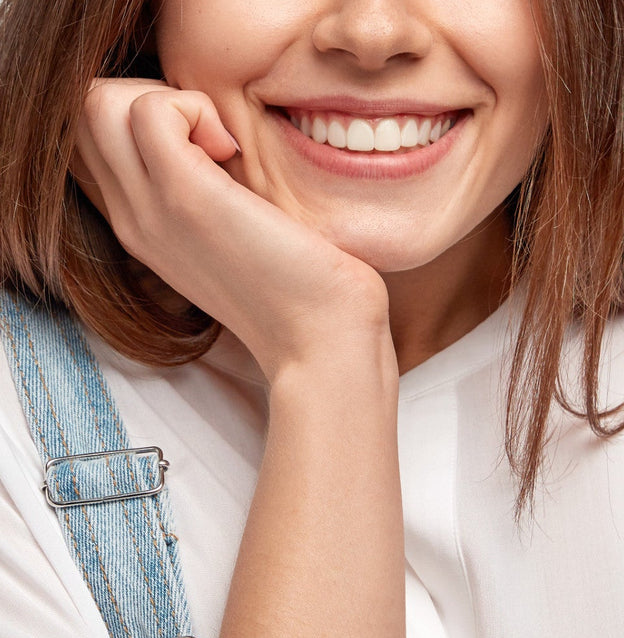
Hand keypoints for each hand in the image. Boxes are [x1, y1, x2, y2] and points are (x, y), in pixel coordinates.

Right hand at [74, 80, 390, 381]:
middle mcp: (133, 219)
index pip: (94, 140)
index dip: (139, 113)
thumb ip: (213, 191)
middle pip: (84, 113)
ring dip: (166, 98)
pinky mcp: (183, 196)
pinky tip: (234, 150)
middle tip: (212, 134)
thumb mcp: (239, 233)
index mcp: (144, 226)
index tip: (206, 142)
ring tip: (221, 143)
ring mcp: (150, 211)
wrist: (320, 339)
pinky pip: (148, 110)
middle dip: (146, 93)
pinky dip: (194, 107)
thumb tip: (220, 140)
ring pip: (98, 103)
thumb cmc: (301, 285)